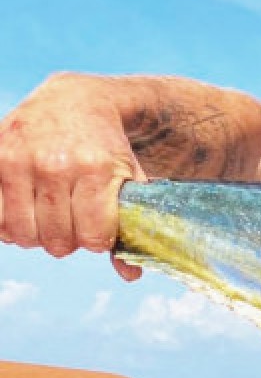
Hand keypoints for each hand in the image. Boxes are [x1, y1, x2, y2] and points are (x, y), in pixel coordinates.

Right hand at [0, 74, 145, 277]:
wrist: (76, 101)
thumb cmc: (107, 147)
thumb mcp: (129, 179)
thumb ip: (129, 228)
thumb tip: (130, 276)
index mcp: (95, 169)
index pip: (93, 236)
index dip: (98, 239)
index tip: (99, 227)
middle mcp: (55, 164)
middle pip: (58, 239)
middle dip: (70, 239)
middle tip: (75, 220)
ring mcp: (19, 160)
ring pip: (23, 234)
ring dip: (39, 234)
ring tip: (52, 216)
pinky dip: (10, 224)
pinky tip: (27, 210)